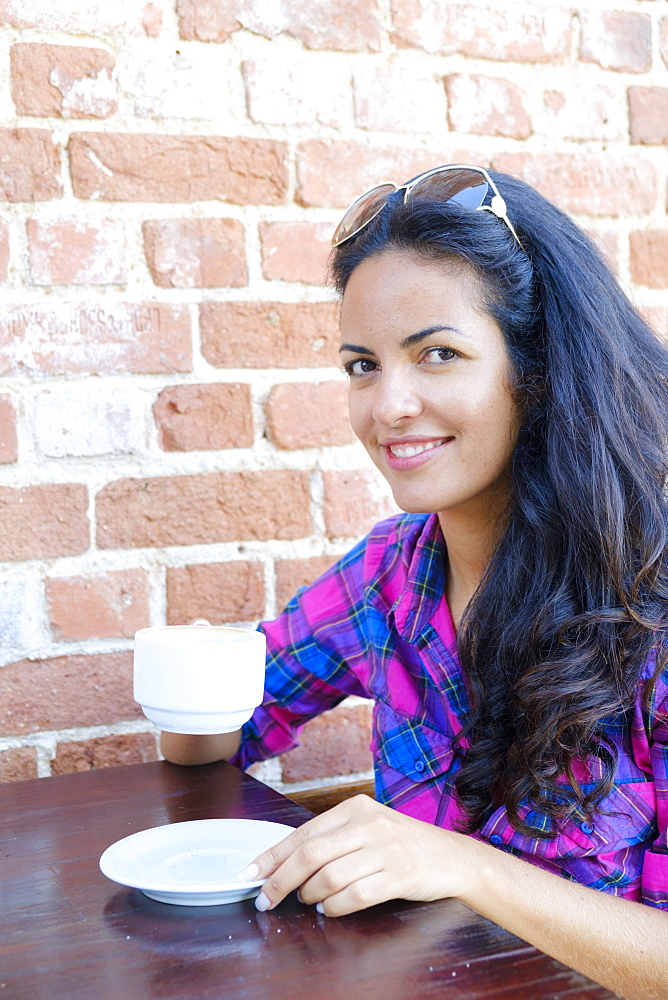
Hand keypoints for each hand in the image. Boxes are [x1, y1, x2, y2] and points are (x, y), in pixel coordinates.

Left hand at [241, 794, 471, 916]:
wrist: (451, 856)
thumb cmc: (402, 844)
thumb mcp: (368, 828)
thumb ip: (334, 838)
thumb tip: (285, 861)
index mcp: (355, 808)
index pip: (303, 832)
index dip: (272, 856)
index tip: (249, 873)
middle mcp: (368, 824)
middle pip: (310, 853)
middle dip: (280, 880)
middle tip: (265, 900)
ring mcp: (385, 849)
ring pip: (330, 876)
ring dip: (310, 895)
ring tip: (309, 901)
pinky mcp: (399, 875)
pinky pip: (356, 895)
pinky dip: (336, 907)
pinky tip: (330, 908)